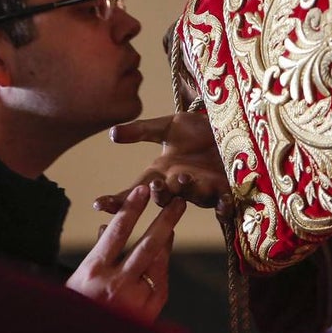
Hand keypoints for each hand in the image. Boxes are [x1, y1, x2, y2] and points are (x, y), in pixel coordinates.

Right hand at [66, 184, 184, 322]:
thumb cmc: (73, 311)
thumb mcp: (76, 280)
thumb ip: (96, 255)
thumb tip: (108, 228)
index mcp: (94, 271)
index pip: (118, 232)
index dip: (132, 209)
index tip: (142, 190)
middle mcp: (117, 284)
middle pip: (147, 245)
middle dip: (165, 221)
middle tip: (178, 202)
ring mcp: (135, 301)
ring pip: (157, 265)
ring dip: (165, 244)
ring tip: (170, 226)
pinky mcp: (148, 315)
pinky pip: (160, 285)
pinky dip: (160, 269)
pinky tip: (162, 257)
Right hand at [93, 112, 229, 212]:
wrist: (233, 127)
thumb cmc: (198, 131)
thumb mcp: (168, 126)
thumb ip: (141, 131)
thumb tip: (111, 134)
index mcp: (162, 172)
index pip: (135, 189)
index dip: (117, 198)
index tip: (98, 204)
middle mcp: (180, 185)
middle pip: (163, 197)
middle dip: (157, 194)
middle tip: (154, 185)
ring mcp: (203, 189)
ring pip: (192, 197)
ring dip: (186, 190)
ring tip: (183, 176)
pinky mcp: (227, 190)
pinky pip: (225, 204)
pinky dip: (224, 205)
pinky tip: (223, 201)